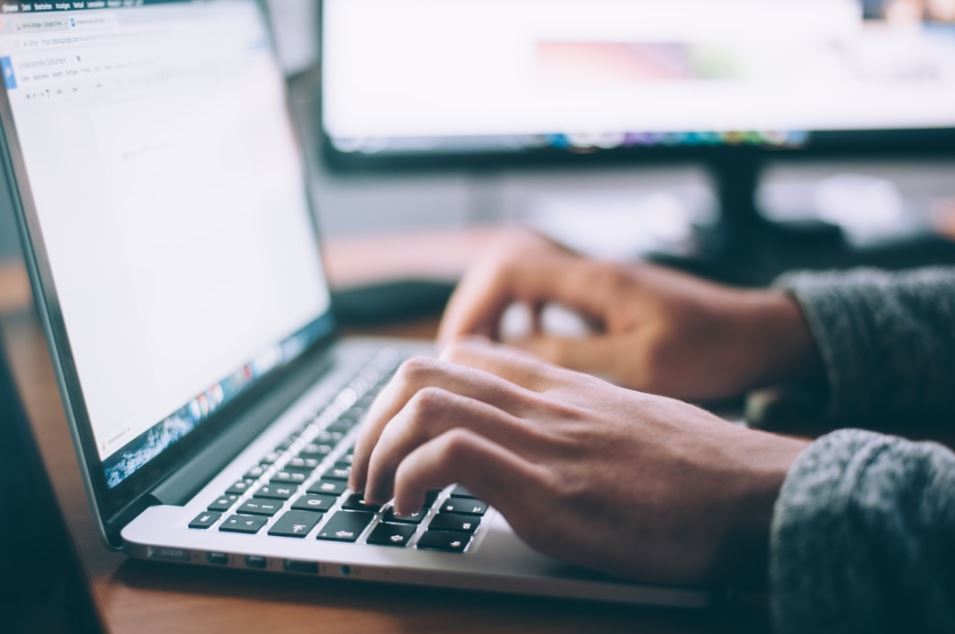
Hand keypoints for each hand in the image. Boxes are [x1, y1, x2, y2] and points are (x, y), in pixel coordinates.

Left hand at [350, 339, 807, 585]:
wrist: (757, 493)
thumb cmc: (701, 469)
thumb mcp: (630, 424)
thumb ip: (576, 420)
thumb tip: (540, 443)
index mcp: (560, 387)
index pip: (461, 356)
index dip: (409, 392)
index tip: (396, 435)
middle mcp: (542, 402)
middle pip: (422, 372)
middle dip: (372, 422)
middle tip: (365, 470)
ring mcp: (543, 441)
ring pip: (423, 403)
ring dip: (377, 451)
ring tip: (376, 494)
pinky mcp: (549, 489)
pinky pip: (451, 455)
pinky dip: (410, 479)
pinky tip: (411, 511)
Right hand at [439, 231, 819, 400]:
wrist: (762, 335)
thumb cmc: (713, 349)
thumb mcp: (640, 365)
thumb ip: (571, 357)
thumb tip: (507, 354)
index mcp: (595, 279)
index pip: (508, 269)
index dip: (473, 307)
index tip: (458, 351)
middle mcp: (591, 273)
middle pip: (505, 270)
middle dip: (474, 311)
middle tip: (459, 359)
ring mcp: (599, 284)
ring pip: (524, 284)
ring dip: (497, 316)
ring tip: (482, 359)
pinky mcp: (608, 301)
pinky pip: (548, 300)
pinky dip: (525, 322)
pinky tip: (528, 352)